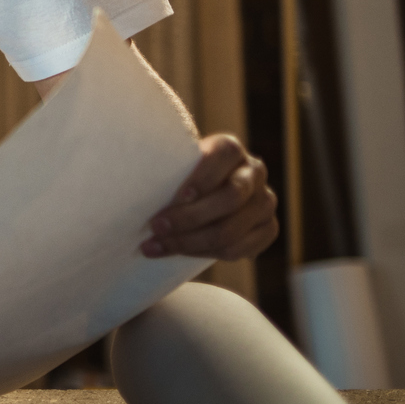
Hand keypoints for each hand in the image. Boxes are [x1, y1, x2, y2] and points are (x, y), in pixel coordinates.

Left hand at [143, 134, 278, 261]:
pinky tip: (180, 252)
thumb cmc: (176, 178)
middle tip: (156, 227)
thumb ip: (166, 169)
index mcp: (230, 149)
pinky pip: (238, 249)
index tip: (178, 196)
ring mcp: (264, 202)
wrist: (199, 199)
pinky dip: (205, 254)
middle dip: (190, 216)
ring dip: (190, 242)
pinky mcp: (268, 229)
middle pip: (230, 197)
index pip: (224, 155)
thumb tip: (136, 182)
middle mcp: (254, 172)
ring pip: (232, 229)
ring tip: (156, 246)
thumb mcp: (172, 165)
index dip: (203, 176)